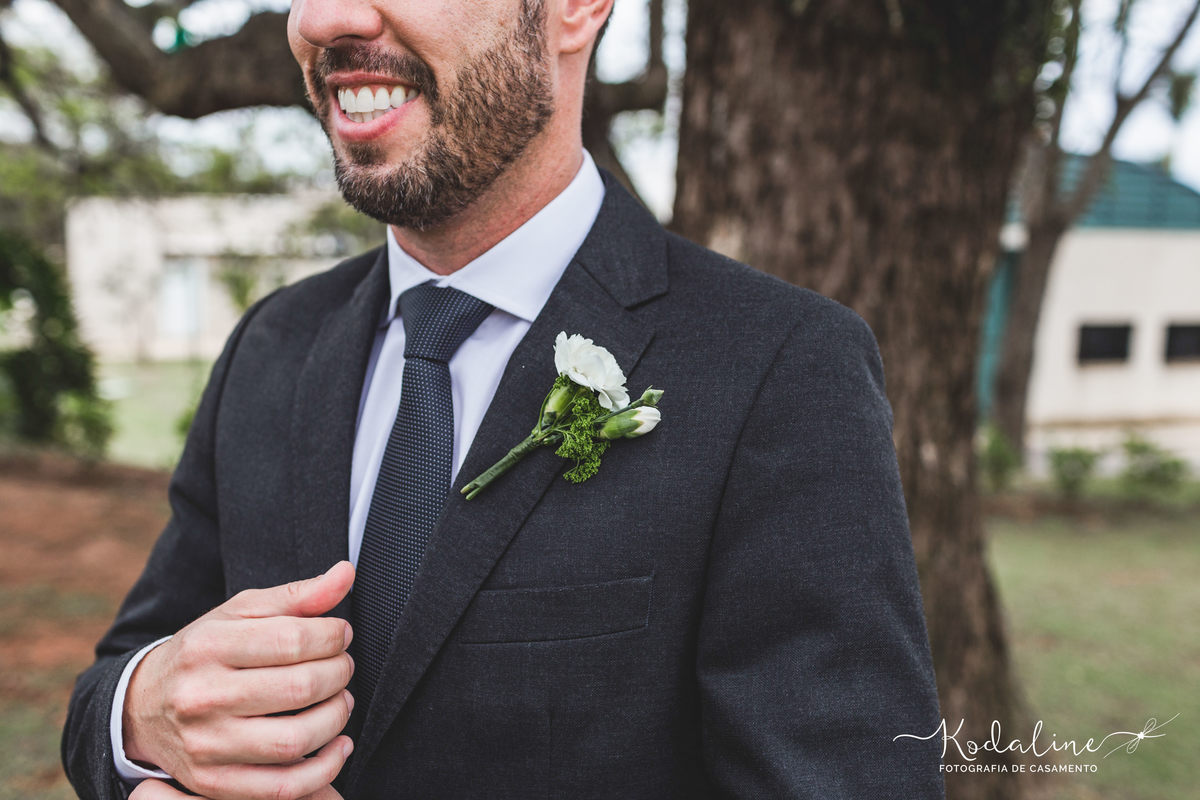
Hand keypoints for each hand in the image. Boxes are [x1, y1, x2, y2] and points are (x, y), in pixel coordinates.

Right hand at [123, 562, 356, 799]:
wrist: (143, 707)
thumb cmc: (205, 652)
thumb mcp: (240, 613)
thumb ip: (297, 596)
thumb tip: (346, 573)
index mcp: (207, 646)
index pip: (293, 639)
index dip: (333, 636)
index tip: (341, 635)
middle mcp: (201, 696)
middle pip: (299, 688)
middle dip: (339, 674)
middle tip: (343, 666)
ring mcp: (205, 744)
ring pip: (295, 740)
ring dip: (336, 718)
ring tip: (340, 700)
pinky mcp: (212, 783)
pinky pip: (282, 787)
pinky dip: (324, 769)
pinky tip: (338, 745)